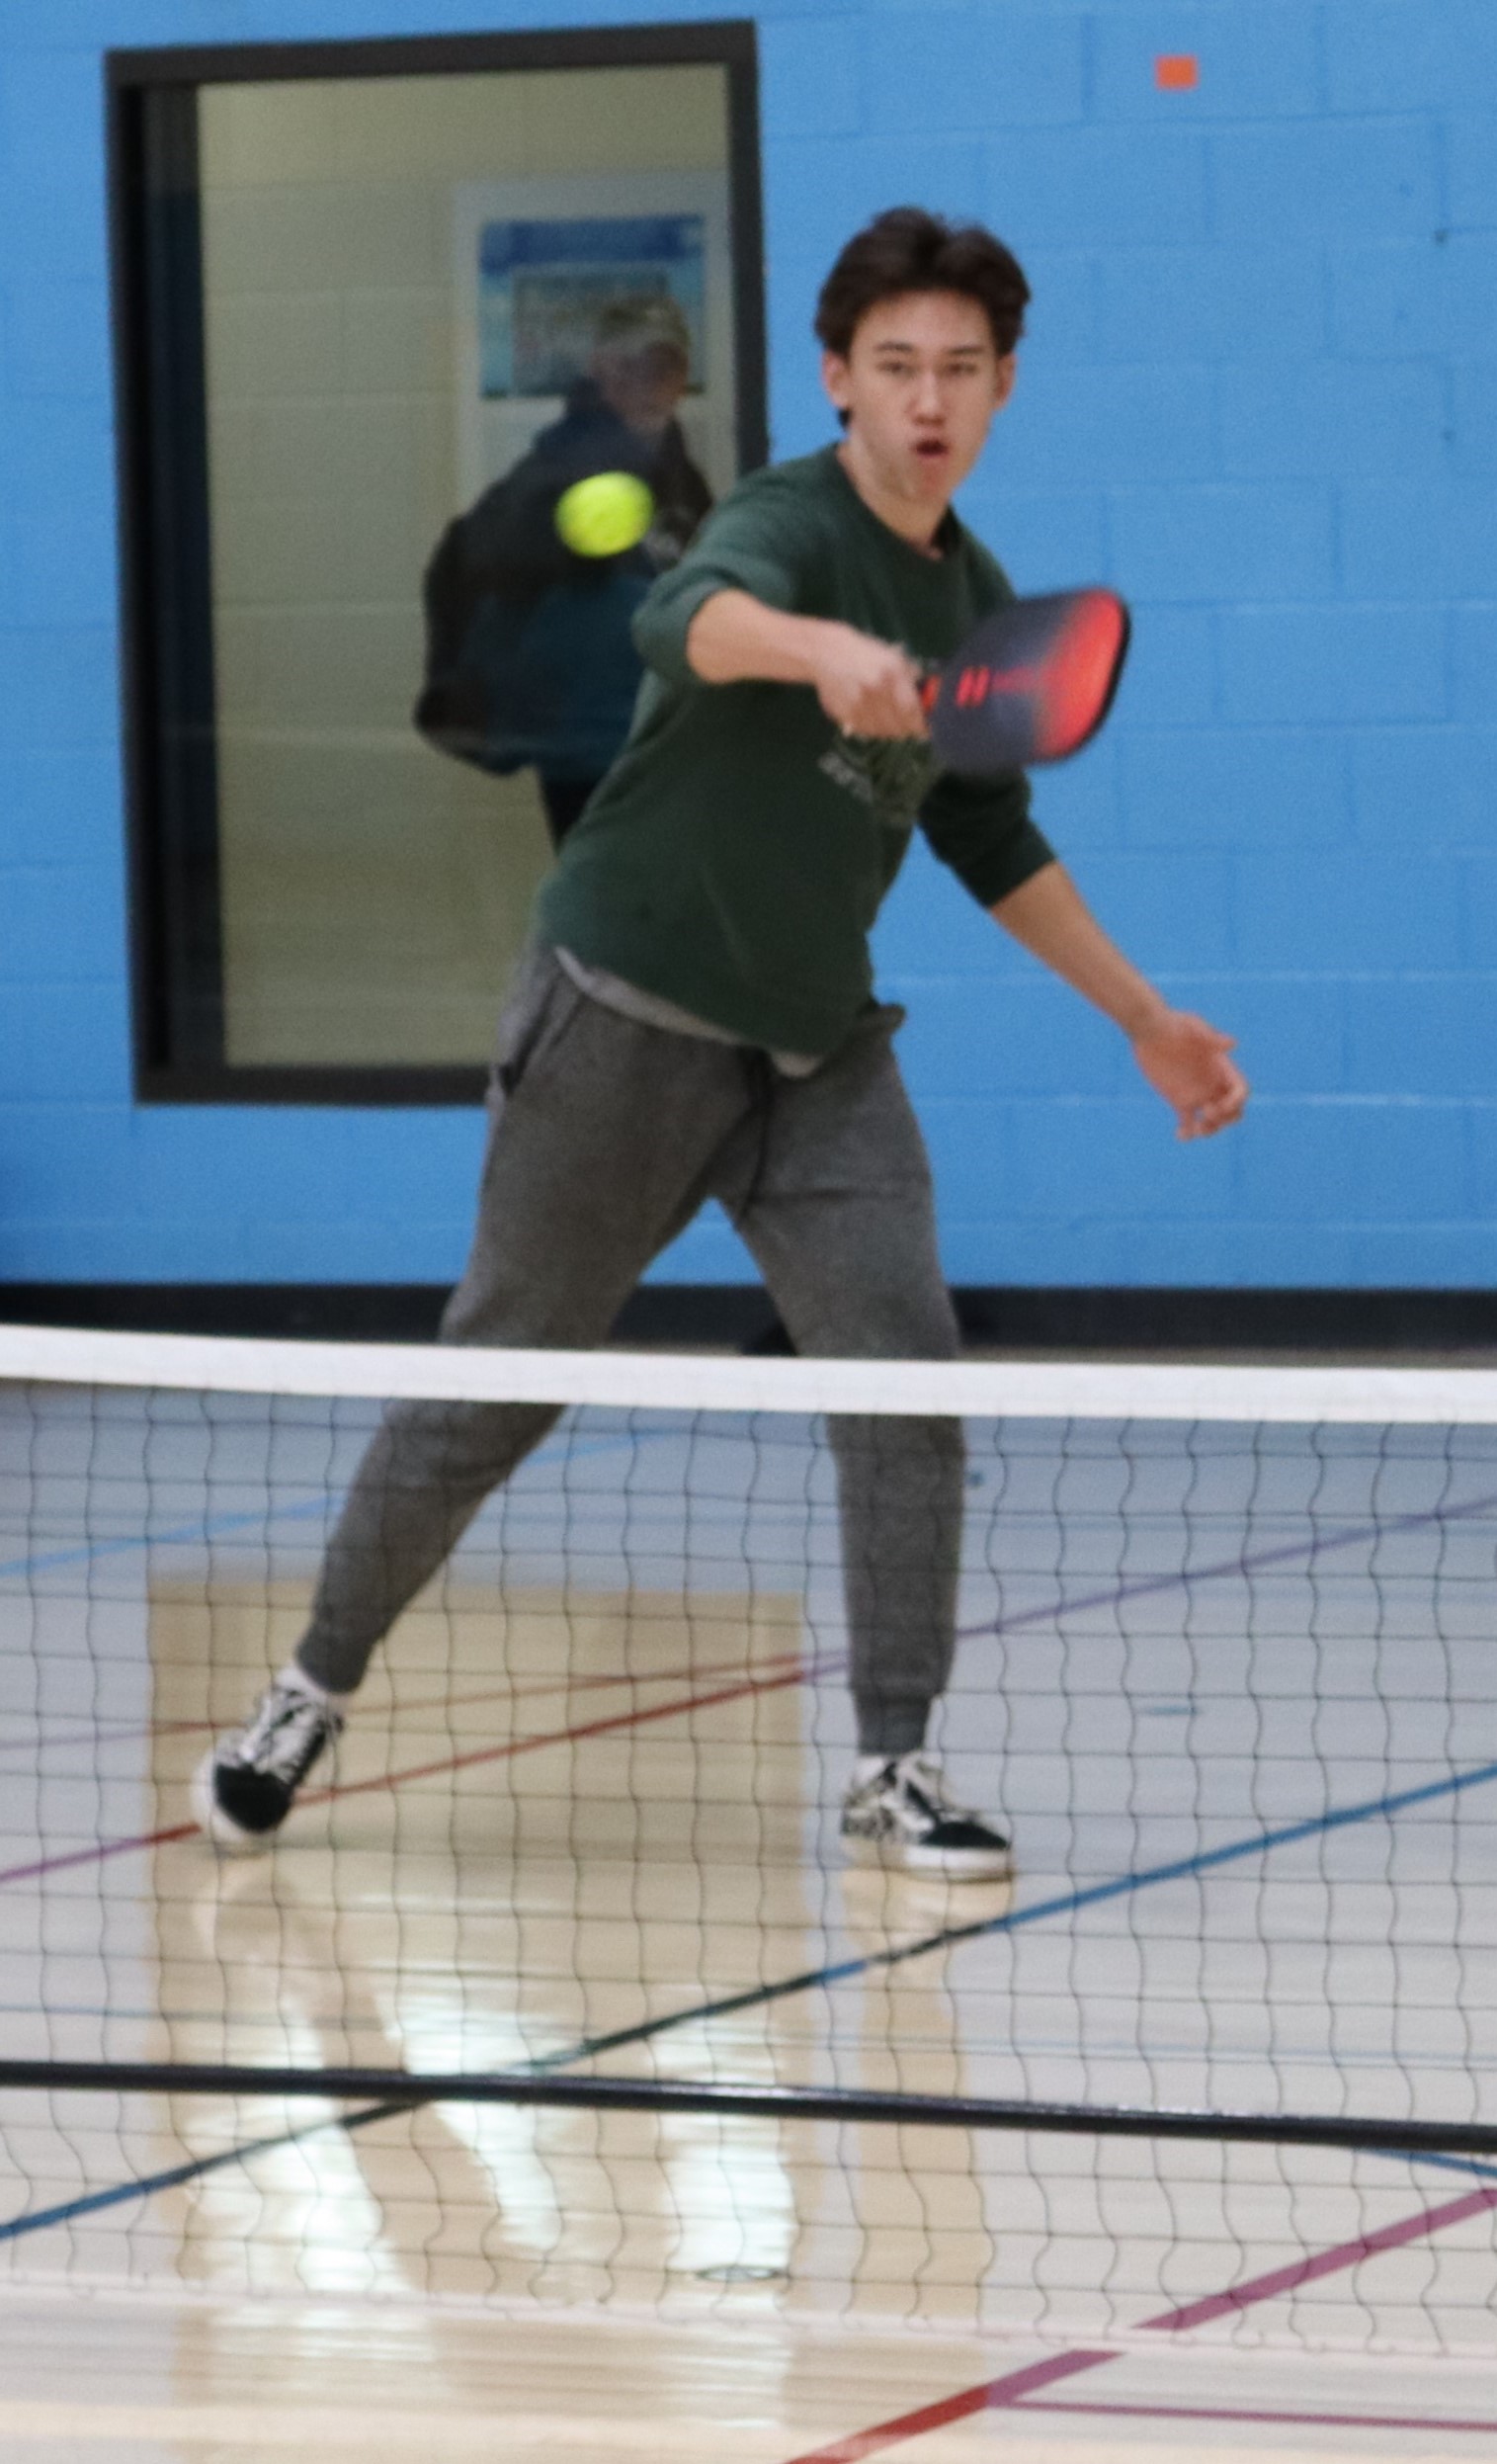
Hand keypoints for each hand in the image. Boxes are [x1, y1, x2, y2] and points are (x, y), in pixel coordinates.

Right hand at [809, 624, 928, 737]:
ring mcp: (858, 704)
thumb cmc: (865, 654)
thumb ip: (912, 678)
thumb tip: (928, 699)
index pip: (912, 711)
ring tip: (888, 718)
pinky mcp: (844, 714)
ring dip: (889, 730)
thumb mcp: (893, 658)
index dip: (921, 726)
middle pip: (899, 727)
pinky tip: (871, 716)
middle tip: (907, 724)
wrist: (826, 653)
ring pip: (883, 733)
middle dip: (906, 728)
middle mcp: (875, 691)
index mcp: (891, 673)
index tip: (925, 730)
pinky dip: (872, 729)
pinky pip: (866, 731)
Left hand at [1130, 1010, 1247, 1140]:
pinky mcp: (1179, 1100)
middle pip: (1233, 1110)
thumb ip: (1211, 1036)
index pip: (1240, 1090)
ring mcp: (1197, 1093)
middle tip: (1208, 1114)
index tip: (1220, 1106)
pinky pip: (1189, 1123)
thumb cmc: (1174, 1024)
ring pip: (1214, 1121)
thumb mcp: (1193, 1027)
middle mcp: (1213, 1083)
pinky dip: (1188, 1133)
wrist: (1150, 1030)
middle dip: (1227, 1118)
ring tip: (1197, 1130)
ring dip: (1211, 1129)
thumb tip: (1233, 1043)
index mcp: (1222, 1068)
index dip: (1236, 1102)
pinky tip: (1180, 1135)